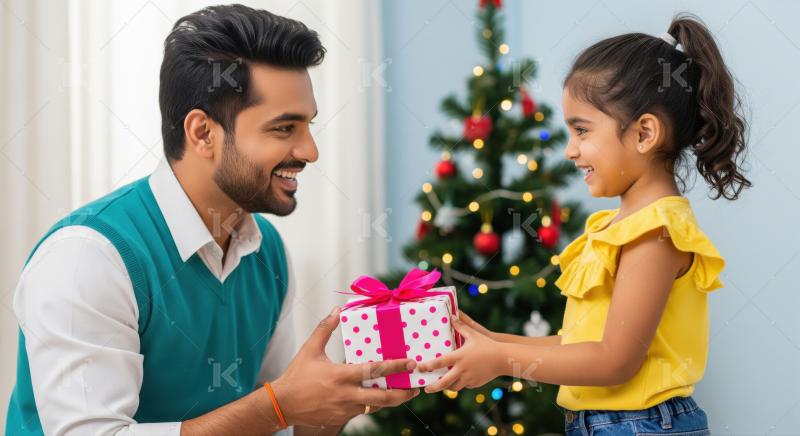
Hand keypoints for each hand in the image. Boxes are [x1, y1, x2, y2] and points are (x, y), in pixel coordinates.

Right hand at [271, 307, 419, 427]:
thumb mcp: (310, 349)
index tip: (410, 363)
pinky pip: (363, 412)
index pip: (374, 370)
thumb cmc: (296, 375)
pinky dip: (373, 405)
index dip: (395, 367)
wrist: (282, 404)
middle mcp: (346, 394)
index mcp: (340, 375)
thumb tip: (336, 310)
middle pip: (382, 398)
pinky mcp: (341, 418)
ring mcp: (344, 409)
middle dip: (402, 394)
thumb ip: (324, 329)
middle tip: (415, 388)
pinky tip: (379, 398)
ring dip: (390, 401)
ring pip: (375, 407)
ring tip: (403, 393)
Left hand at [417, 314, 503, 393]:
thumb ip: (461, 327)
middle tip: (426, 388)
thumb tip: (452, 316)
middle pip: (444, 382)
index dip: (428, 366)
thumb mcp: (473, 335)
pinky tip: (458, 381)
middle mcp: (462, 369)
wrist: (503, 359)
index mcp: (459, 357)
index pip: (439, 362)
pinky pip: (464, 386)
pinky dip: (460, 384)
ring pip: (453, 387)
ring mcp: (469, 378)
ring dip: (446, 387)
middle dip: (433, 387)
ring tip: (441, 386)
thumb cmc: (487, 345)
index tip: (420, 368)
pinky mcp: (475, 383)